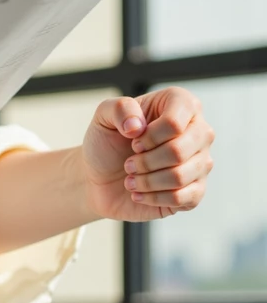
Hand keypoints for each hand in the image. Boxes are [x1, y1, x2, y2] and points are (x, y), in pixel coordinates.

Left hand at [80, 89, 214, 222]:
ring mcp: (201, 162)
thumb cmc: (108, 142)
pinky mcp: (196, 191)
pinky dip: (153, 198)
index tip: (132, 141)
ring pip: (180, 177)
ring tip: (131, 179)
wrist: (101, 177)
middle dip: (145, 161)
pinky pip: (182, 199)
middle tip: (129, 164)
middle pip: (179, 151)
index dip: (148, 137)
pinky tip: (140, 194)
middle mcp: (199, 131)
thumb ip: (119, 108)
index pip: (174, 123)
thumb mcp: (104, 116)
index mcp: (182, 104)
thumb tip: (137, 126)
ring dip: (146, 181)